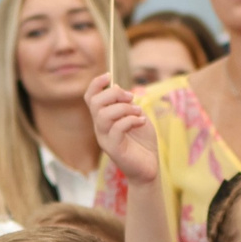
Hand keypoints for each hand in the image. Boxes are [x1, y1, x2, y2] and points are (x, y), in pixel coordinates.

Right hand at [87, 73, 159, 187]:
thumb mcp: (136, 115)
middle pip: (95, 103)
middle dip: (113, 94)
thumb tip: (116, 86)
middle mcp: (100, 127)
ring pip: (103, 115)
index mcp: (103, 118)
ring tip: (138, 112)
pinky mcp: (113, 149)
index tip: (109, 75)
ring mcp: (105, 139)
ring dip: (123, 108)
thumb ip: (126, 102)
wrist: (150, 166)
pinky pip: (116, 128)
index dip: (96, 84)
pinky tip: (141, 122)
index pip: (90, 97)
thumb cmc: (143, 142)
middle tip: (131, 97)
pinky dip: (130, 120)